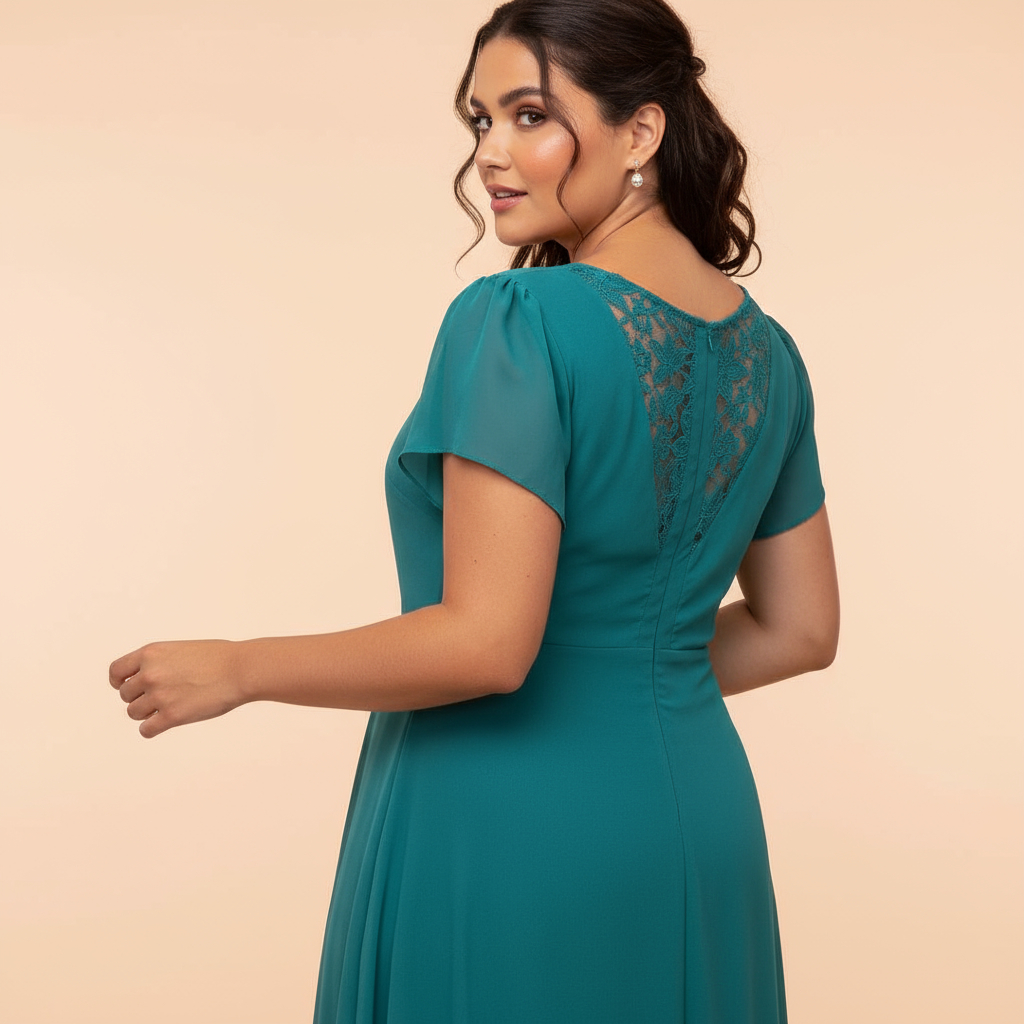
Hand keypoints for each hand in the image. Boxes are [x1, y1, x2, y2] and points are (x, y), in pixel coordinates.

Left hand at [109, 639, 245, 738]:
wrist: (241, 669)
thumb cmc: (219, 658)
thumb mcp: (181, 649)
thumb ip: (159, 662)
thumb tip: (144, 680)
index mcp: (151, 653)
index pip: (116, 671)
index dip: (120, 682)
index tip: (130, 686)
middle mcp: (150, 674)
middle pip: (126, 695)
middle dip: (140, 698)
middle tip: (162, 697)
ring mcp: (159, 696)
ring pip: (134, 713)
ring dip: (148, 713)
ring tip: (170, 707)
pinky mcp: (171, 716)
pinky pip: (146, 730)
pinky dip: (153, 729)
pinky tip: (166, 723)